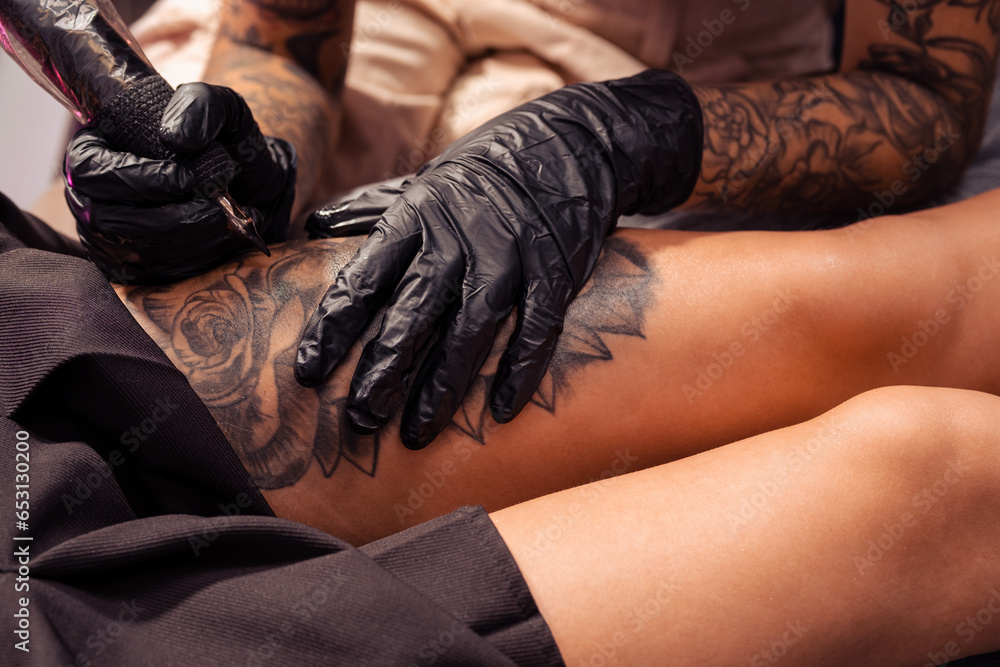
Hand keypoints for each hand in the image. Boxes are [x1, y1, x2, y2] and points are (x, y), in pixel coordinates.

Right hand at [66, 82, 296, 283]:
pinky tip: (224, 239)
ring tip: (226, 221)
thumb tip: (174, 139)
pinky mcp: (134, 267)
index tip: (185, 180)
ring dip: (187, 239)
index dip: (134, 178)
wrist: (255, 186)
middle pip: (108, 218)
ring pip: (134, 249)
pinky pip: (155, 274)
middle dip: (167, 217)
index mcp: (96, 150)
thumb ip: (200, 106)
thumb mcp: (222, 110)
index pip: (91, 169)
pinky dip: (196, 258)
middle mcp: (92, 196)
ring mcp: (109, 236)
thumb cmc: (227, 143)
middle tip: (214, 209)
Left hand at [296, 69, 702, 448]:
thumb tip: (313, 225)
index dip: (334, 328)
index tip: (308, 371)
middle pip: (412, 313)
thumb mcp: (425, 180)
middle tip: (360, 418)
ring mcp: (511, 255)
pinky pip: (536, 330)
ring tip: (417, 433)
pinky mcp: (556, 271)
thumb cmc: (488, 169)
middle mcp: (460, 236)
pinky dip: (520, 371)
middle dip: (383, 370)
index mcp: (418, 215)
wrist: (572, 142)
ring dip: (442, 387)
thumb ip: (371, 207)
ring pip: (470, 331)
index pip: (365, 278)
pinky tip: (501, 411)